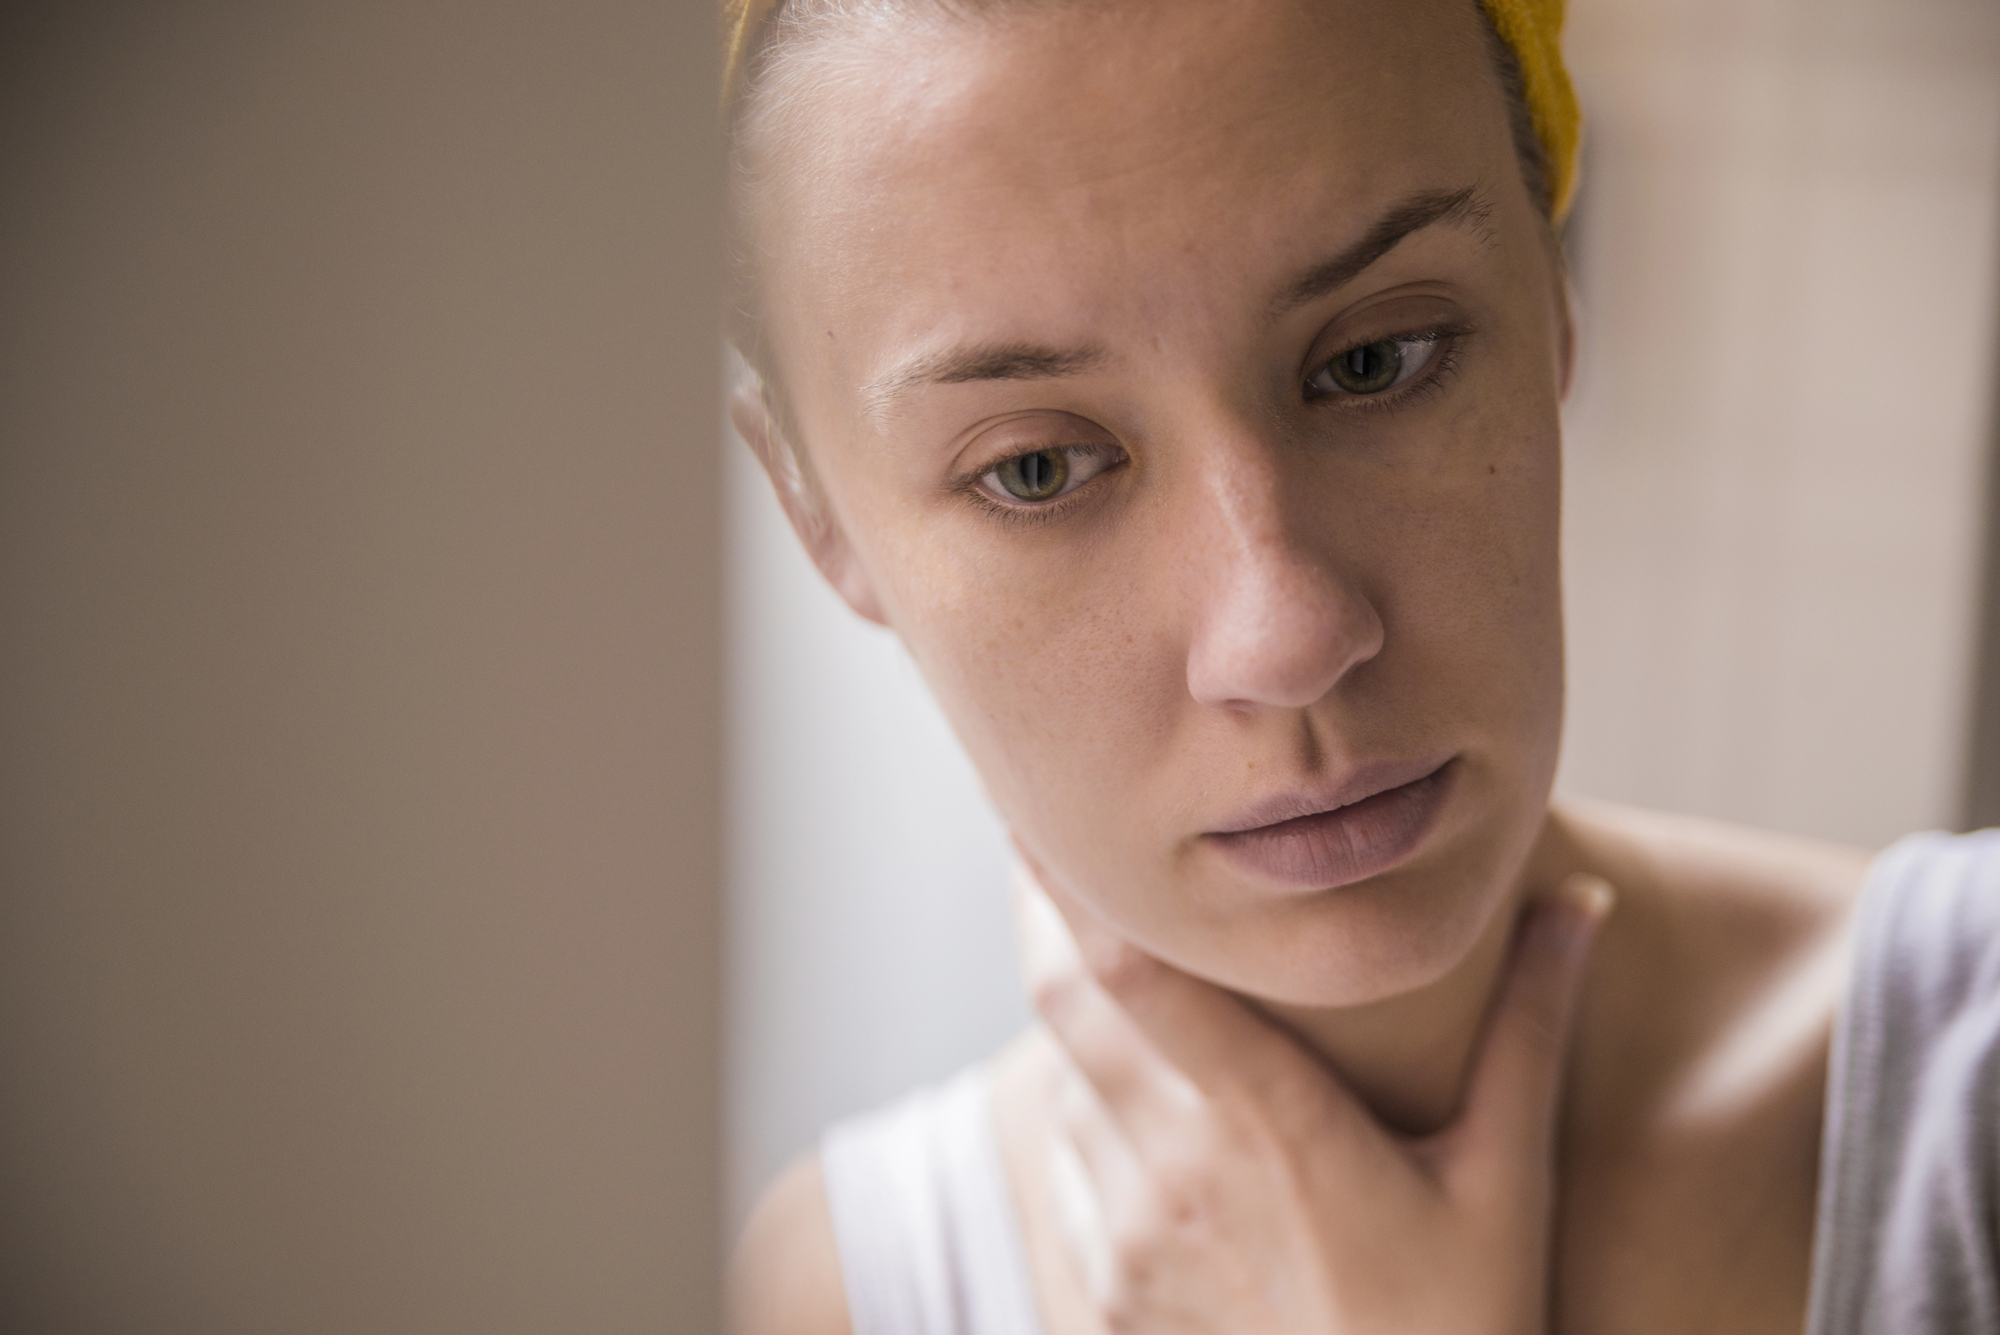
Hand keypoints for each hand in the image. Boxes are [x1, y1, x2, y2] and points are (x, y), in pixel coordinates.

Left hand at [1013, 865, 1610, 1334]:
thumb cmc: (1466, 1323)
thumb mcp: (1508, 1176)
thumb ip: (1530, 1027)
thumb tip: (1580, 898)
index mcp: (1264, 1120)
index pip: (1129, 968)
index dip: (1069, 881)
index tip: (1044, 811)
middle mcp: (1173, 1169)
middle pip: (1064, 1000)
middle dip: (1040, 911)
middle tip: (1043, 845)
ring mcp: (1131, 1237)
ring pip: (1064, 1081)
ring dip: (1076, 1018)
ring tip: (1097, 958)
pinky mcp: (1110, 1293)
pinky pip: (1072, 1166)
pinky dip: (1084, 1111)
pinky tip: (1129, 1097)